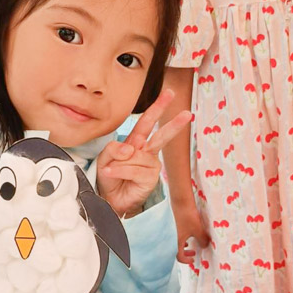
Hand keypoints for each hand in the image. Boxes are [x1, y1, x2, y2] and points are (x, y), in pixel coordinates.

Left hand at [96, 89, 192, 217]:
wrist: (108, 199)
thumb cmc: (108, 177)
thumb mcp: (105, 158)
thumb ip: (114, 149)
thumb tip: (131, 149)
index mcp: (136, 142)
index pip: (146, 122)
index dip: (157, 107)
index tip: (169, 94)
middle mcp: (146, 152)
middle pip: (161, 136)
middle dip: (174, 124)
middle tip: (187, 113)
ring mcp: (151, 166)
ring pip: (136, 156)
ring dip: (118, 164)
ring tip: (110, 170)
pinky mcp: (151, 179)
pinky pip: (134, 169)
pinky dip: (120, 171)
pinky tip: (112, 174)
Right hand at [173, 199, 209, 264]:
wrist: (180, 202)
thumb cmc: (188, 217)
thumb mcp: (198, 230)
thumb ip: (202, 240)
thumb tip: (205, 246)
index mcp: (177, 242)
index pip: (179, 257)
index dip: (186, 260)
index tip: (193, 259)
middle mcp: (173, 238)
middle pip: (176, 251)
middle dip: (185, 253)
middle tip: (194, 252)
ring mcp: (172, 231)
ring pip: (177, 242)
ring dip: (184, 245)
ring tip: (191, 244)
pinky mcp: (174, 225)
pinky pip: (177, 235)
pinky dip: (183, 237)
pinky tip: (189, 233)